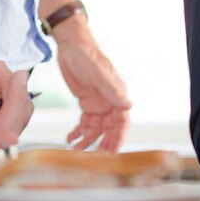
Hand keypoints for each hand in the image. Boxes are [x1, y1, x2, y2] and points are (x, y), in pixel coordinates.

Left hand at [55, 22, 131, 151]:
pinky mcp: (86, 102)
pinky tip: (70, 138)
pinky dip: (78, 131)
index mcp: (117, 94)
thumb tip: (129, 106)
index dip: (119, 136)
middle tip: (96, 154)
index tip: (113, 150)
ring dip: (88, 139)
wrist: (71, 46)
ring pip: (96, 127)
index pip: (122, 120)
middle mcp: (109, 101)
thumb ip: (112, 91)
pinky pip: (85, 121)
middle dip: (104, 141)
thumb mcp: (98, 74)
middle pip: (110, 127)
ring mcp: (97, 103)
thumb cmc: (87, 57)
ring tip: (77, 149)